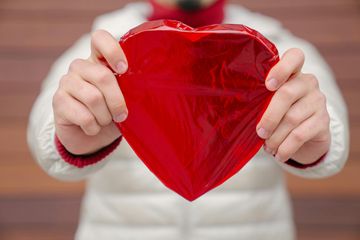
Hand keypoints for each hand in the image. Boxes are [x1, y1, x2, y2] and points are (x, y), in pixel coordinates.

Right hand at [53, 30, 127, 154]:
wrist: (92, 138)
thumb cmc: (112, 114)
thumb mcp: (125, 100)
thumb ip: (131, 89)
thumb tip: (144, 89)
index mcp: (99, 61)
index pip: (100, 39)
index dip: (113, 51)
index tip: (124, 69)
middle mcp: (80, 67)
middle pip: (103, 76)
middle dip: (117, 101)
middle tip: (122, 115)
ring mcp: (67, 82)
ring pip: (93, 98)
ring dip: (105, 117)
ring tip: (105, 121)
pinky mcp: (58, 101)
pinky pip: (83, 116)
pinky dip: (93, 127)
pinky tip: (92, 128)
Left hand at [256, 48, 330, 164]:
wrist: (307, 135)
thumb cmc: (278, 114)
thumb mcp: (269, 103)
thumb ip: (260, 100)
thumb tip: (234, 113)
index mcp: (293, 73)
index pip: (295, 56)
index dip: (281, 68)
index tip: (268, 84)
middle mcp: (308, 83)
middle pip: (287, 94)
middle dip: (269, 116)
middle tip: (259, 132)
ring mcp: (318, 101)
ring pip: (292, 118)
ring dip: (275, 136)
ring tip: (266, 147)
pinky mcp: (323, 121)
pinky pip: (300, 135)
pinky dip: (286, 147)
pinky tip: (278, 155)